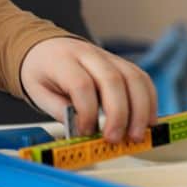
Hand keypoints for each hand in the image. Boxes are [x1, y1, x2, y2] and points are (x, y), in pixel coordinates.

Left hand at [20, 37, 156, 143]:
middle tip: (114, 139)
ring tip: (136, 135)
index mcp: (62, 60)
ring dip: (140, 110)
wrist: (46, 48)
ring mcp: (108, 57)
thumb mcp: (37, 91)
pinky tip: (147, 121)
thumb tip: (80, 128)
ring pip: (133, 78)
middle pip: (112, 80)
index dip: (87, 111)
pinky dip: (149, 101)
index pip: (81, 84)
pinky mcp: (121, 64)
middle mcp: (88, 54)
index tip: (85, 131)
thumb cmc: (42, 71)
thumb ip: (57, 109)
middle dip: (118, 114)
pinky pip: (142, 79)